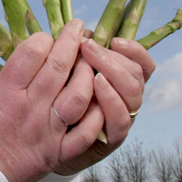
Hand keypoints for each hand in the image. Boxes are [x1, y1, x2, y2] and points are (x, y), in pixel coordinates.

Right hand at [0, 19, 102, 181]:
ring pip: (78, 93)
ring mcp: (47, 129)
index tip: (49, 34)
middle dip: (71, 41)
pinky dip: (96, 114)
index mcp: (6, 92)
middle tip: (78, 27)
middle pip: (58, 66)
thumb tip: (29, 60)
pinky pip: (86, 131)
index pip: (32, 52)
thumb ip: (8, 81)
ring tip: (91, 60)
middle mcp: (30, 107)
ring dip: (88, 72)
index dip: (44, 37)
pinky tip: (100, 100)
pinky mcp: (57, 151)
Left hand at [53, 36, 155, 174]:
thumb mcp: (61, 78)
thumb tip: (75, 32)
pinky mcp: (110, 140)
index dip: (134, 50)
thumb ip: (74, 58)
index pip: (141, 63)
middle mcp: (124, 100)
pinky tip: (96, 86)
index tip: (114, 40)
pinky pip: (120, 121)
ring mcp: (119, 120)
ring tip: (93, 65)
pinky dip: (112, 101)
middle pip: (136, 75)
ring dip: (114, 75)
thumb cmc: (50, 107)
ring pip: (133, 95)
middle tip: (88, 46)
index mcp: (118, 83)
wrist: (40, 148)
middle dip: (113, 58)